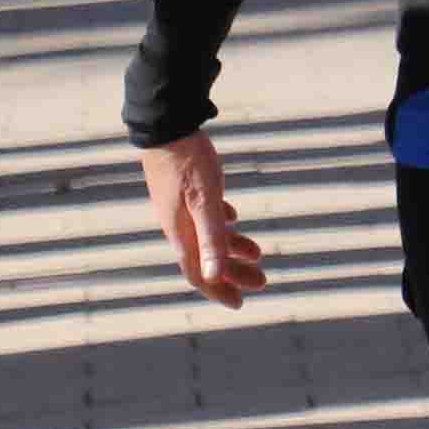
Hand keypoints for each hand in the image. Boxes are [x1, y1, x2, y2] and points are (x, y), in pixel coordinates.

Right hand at [138, 133, 266, 308]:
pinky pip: (204, 213)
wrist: (166, 124)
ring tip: (257, 253)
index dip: (218, 290)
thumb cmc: (188, 161)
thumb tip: (214, 277)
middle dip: (233, 273)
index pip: (198, 272)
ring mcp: (179, 205)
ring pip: (207, 236)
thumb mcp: (205, 200)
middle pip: (206, 258)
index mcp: (181, 232)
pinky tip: (233, 218)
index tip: (240, 304)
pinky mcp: (183, 187)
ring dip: (232, 248)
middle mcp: (177, 224)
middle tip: (262, 281)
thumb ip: (211, 238)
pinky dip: (221, 222)